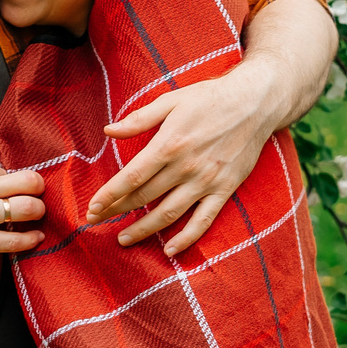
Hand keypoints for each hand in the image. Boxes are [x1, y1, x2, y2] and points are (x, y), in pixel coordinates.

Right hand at [0, 158, 47, 262]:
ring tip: (36, 217)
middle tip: (37, 198)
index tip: (10, 192)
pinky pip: (16, 241)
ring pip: (30, 209)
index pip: (9, 171)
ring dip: (39, 212)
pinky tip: (35, 238)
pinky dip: (31, 239)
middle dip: (39, 190)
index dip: (12, 183)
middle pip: (31, 183)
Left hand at [87, 65, 280, 254]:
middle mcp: (186, 166)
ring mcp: (206, 181)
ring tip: (124, 239)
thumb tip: (108, 131)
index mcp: (169, 144)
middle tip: (97, 222)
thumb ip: (139, 119)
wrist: (255, 103)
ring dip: (144, 229)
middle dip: (117, 211)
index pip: (132, 177)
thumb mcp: (171, 100)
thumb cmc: (209, 98)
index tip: (91, 208)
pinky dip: (187, 238)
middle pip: (145, 197)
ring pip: (169, 213)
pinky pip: (204, 220)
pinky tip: (170, 249)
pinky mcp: (224, 189)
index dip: (109, 195)